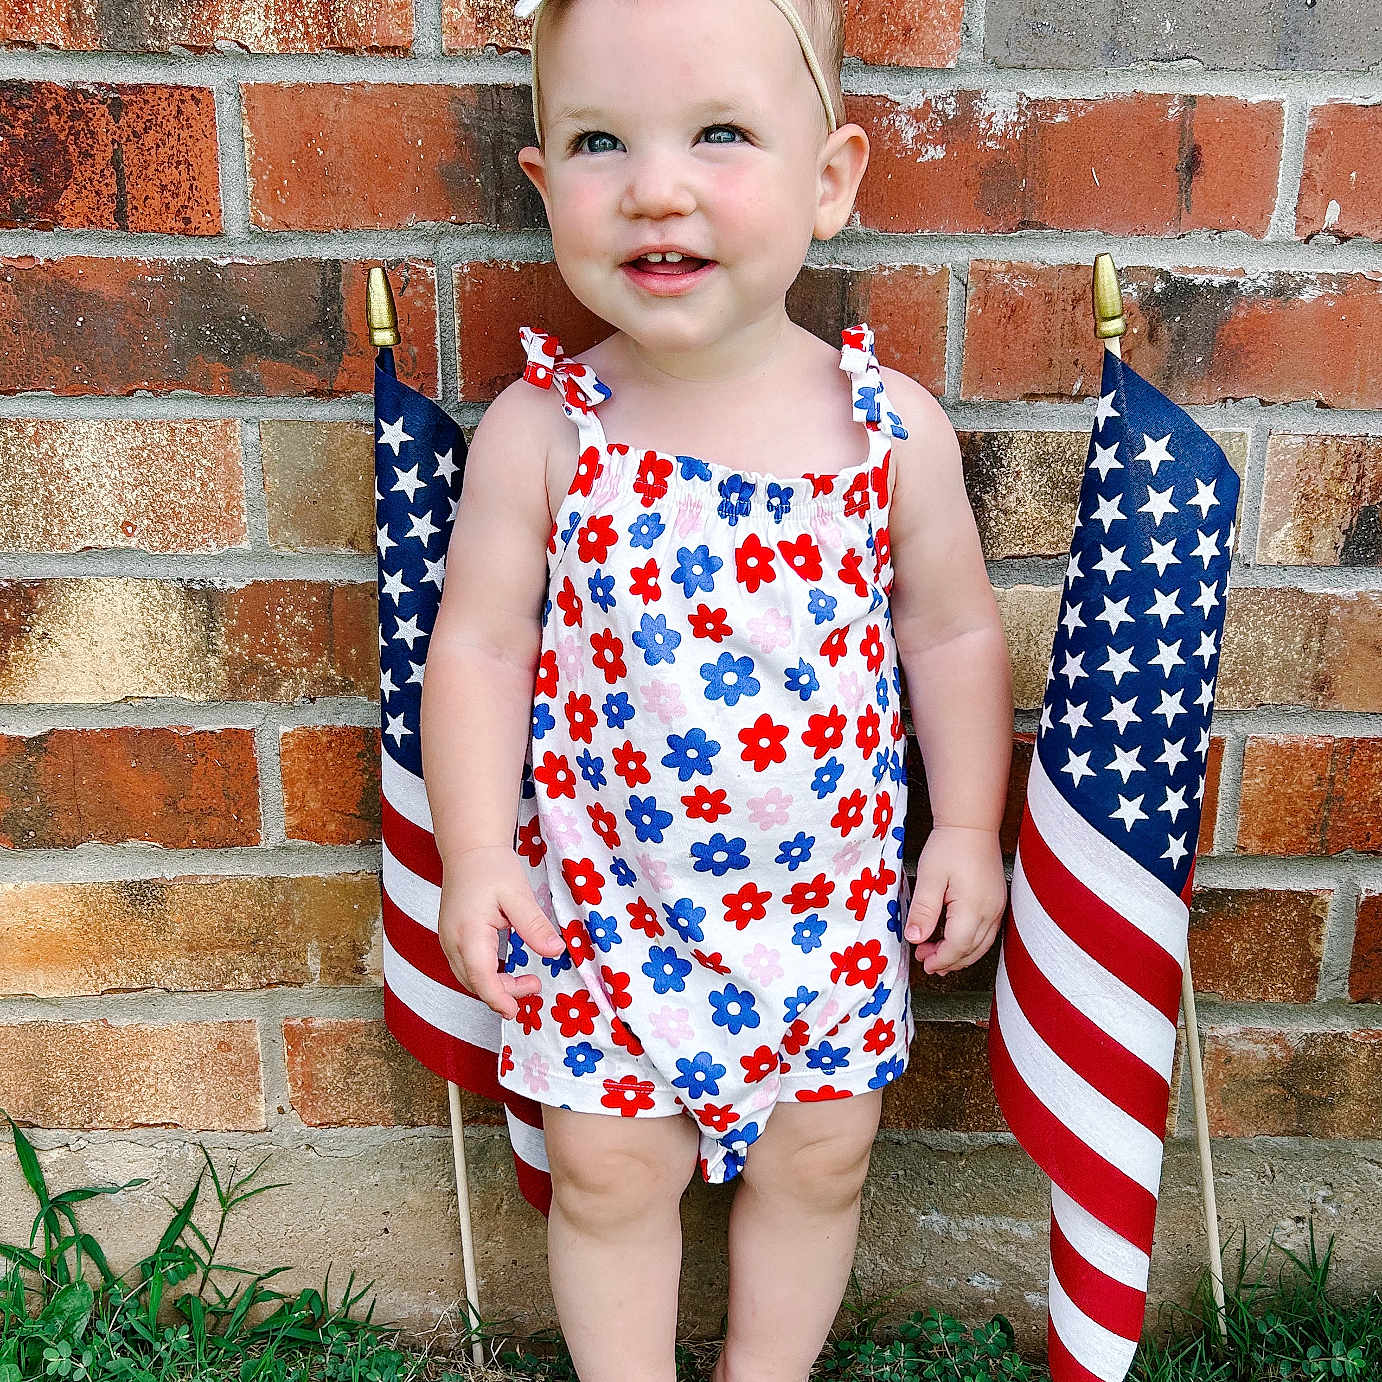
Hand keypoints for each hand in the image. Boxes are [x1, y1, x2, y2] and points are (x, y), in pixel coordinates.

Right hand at [436, 844, 567, 1017]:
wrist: (468, 849)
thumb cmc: (491, 867)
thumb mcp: (518, 894)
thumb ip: (534, 925)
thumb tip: (556, 951)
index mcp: (468, 931)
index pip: (481, 976)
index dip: (498, 997)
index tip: (515, 1010)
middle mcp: (451, 940)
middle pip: (474, 982)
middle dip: (502, 993)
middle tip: (534, 984)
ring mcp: (448, 940)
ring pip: (468, 977)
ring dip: (494, 986)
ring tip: (526, 980)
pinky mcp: (451, 938)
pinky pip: (466, 967)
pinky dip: (485, 975)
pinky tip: (506, 969)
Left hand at [905, 825, 1007, 975]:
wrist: (972, 825)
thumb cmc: (949, 846)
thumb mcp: (929, 876)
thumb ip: (924, 910)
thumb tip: (915, 938)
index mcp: (973, 906)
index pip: (958, 946)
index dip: (940, 958)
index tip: (924, 962)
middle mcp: (991, 911)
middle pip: (972, 950)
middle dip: (949, 960)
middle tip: (925, 961)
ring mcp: (998, 907)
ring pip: (982, 945)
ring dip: (961, 955)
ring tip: (938, 958)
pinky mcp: (997, 902)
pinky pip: (987, 933)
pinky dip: (971, 944)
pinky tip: (955, 942)